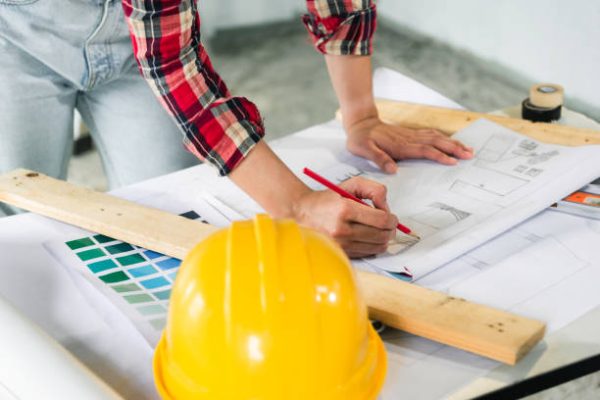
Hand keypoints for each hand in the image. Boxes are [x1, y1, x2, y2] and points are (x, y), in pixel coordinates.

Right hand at [291, 176, 397, 257]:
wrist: (302, 213)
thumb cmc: (327, 200)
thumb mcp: (350, 185)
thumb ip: (374, 190)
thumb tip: (386, 208)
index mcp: (345, 210)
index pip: (381, 219)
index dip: (392, 218)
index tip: (391, 216)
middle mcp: (342, 230)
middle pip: (382, 235)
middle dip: (391, 229)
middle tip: (388, 223)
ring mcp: (341, 244)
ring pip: (377, 247)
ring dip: (384, 238)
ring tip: (378, 229)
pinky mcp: (341, 253)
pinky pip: (367, 253)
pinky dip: (373, 246)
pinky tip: (368, 237)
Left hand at [345, 116, 473, 172]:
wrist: (360, 123)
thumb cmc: (360, 139)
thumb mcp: (363, 149)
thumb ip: (378, 158)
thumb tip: (393, 170)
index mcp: (400, 145)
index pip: (424, 150)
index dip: (439, 155)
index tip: (452, 161)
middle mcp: (409, 139)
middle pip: (436, 142)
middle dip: (454, 148)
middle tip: (470, 155)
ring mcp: (411, 135)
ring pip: (436, 137)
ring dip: (452, 143)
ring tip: (468, 149)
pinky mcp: (411, 134)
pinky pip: (431, 135)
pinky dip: (444, 138)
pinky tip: (452, 142)